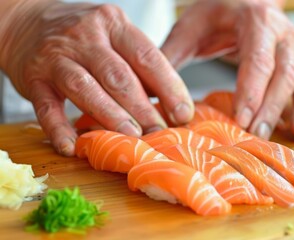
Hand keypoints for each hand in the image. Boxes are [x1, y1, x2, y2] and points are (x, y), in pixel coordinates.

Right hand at [0, 0, 193, 155]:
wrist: (27, 23)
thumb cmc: (82, 36)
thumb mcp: (114, 36)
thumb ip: (138, 66)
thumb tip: (171, 103)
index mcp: (113, 24)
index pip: (147, 57)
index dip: (169, 88)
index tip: (183, 114)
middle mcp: (85, 36)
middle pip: (119, 76)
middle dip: (143, 109)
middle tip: (160, 134)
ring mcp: (57, 56)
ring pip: (86, 88)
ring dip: (111, 116)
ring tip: (131, 139)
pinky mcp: (33, 78)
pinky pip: (47, 107)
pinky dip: (59, 129)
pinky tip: (72, 146)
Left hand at [161, 0, 293, 139]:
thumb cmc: (216, 14)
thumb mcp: (190, 28)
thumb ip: (170, 56)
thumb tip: (149, 91)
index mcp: (255, 21)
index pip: (256, 60)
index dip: (251, 91)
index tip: (241, 120)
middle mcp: (282, 33)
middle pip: (283, 73)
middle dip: (271, 107)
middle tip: (257, 135)